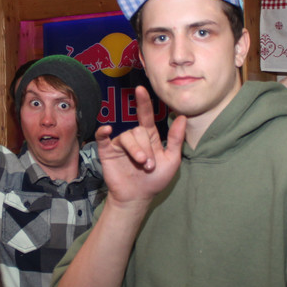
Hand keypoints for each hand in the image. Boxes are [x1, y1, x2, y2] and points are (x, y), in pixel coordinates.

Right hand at [96, 86, 185, 205]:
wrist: (138, 197)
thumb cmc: (155, 180)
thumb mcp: (171, 160)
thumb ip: (176, 139)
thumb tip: (182, 117)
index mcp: (149, 137)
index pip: (145, 116)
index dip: (143, 103)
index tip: (141, 89)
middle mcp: (134, 138)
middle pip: (139, 131)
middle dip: (146, 148)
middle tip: (150, 165)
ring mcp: (120, 144)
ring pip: (127, 137)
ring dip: (136, 150)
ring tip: (142, 164)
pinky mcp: (108, 151)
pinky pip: (103, 138)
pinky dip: (103, 132)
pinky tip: (107, 130)